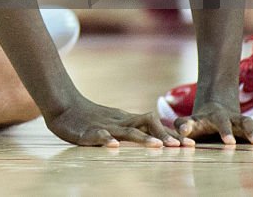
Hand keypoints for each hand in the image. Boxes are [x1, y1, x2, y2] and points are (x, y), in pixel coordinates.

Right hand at [47, 96, 191, 147]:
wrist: (62, 105)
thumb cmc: (89, 116)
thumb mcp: (115, 122)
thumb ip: (133, 127)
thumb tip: (157, 137)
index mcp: (126, 120)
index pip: (153, 124)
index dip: (171, 133)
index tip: (190, 144)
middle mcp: (119, 122)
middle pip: (146, 125)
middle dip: (164, 136)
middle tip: (182, 146)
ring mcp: (104, 126)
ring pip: (126, 131)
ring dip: (143, 138)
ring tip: (157, 146)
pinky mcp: (86, 132)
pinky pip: (97, 135)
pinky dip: (106, 139)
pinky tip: (113, 145)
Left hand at [175, 100, 252, 144]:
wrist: (213, 112)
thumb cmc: (199, 123)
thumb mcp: (189, 123)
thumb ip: (183, 125)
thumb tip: (182, 132)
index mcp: (217, 117)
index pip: (221, 121)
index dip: (225, 131)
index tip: (229, 143)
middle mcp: (234, 118)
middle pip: (244, 121)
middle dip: (251, 131)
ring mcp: (245, 121)